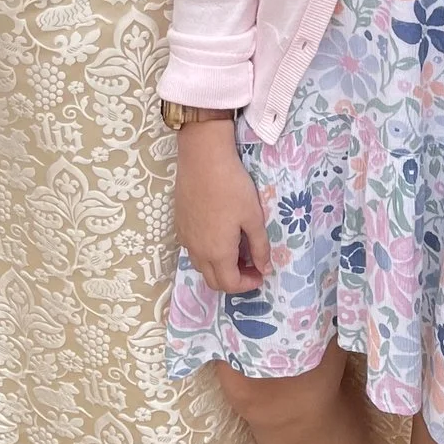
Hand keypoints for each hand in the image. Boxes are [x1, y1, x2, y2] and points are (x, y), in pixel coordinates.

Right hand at [174, 118, 267, 293]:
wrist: (203, 159)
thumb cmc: (232, 187)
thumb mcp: (253, 217)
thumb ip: (260, 247)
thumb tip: (264, 268)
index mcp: (218, 253)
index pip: (230, 284)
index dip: (248, 285)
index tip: (260, 273)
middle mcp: (197, 251)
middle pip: (213, 281)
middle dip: (233, 280)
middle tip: (250, 265)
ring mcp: (185, 238)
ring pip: (201, 266)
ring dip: (218, 267)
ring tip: (235, 251)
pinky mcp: (179, 225)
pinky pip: (192, 250)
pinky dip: (206, 253)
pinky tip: (217, 235)